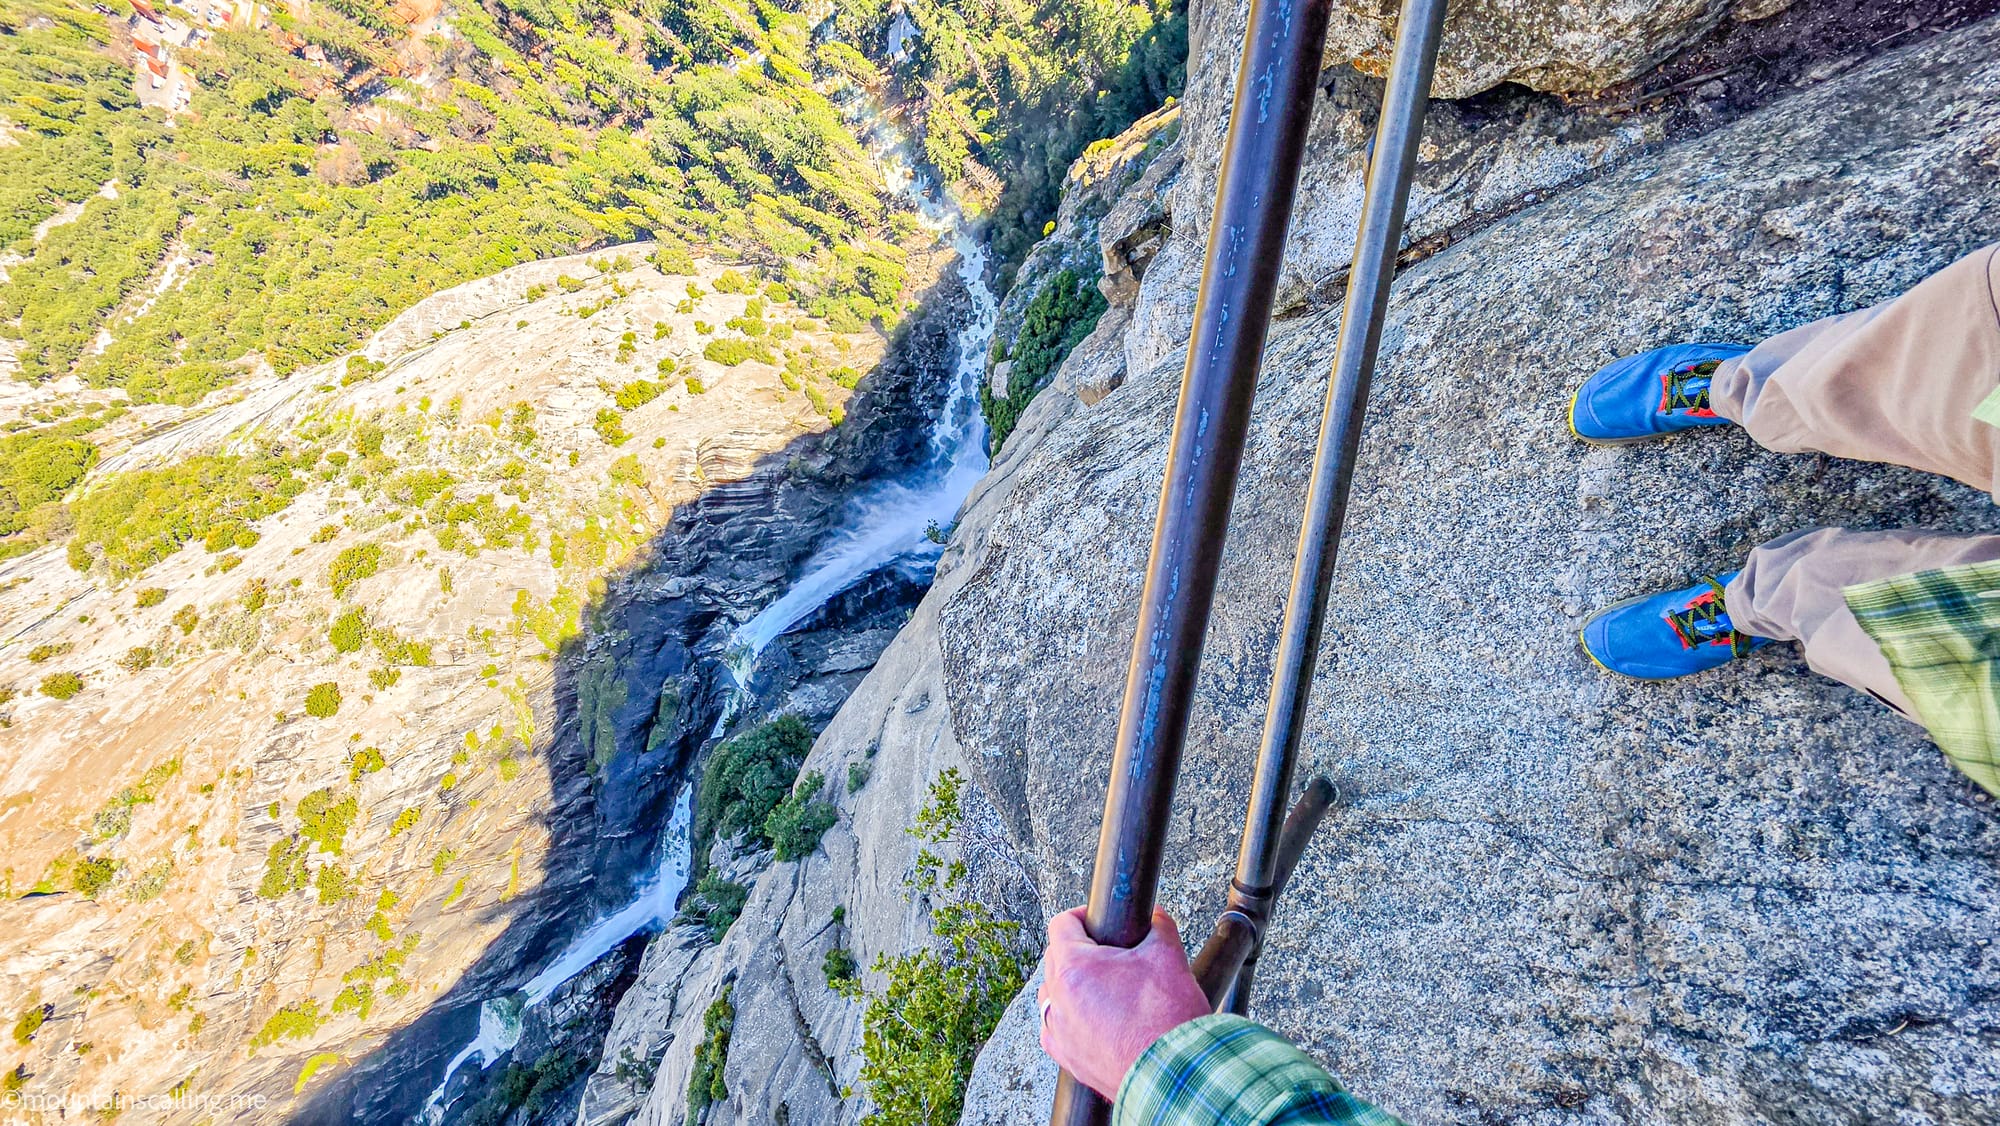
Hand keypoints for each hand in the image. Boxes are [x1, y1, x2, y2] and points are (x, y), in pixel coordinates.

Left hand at [1037, 905, 1212, 1099]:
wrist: (1175, 1074)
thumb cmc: (1168, 1017)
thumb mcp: (1167, 956)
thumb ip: (1158, 926)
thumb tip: (1156, 917)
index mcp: (1074, 968)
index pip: (1062, 924)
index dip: (1083, 915)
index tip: (1099, 921)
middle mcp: (1058, 1000)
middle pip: (1054, 958)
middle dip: (1078, 950)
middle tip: (1109, 953)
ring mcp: (1060, 1032)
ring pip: (1051, 995)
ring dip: (1069, 985)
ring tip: (1101, 986)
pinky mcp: (1068, 1059)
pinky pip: (1054, 1030)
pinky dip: (1068, 1020)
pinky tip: (1091, 1018)